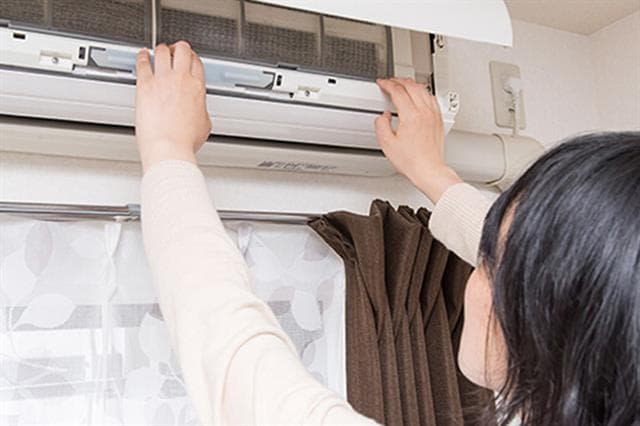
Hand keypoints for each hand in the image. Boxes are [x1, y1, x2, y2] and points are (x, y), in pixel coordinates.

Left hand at [135, 42, 210, 171]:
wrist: (169, 147)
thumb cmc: (184, 140)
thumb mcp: (204, 125)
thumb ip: (201, 110)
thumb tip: (199, 110)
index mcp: (198, 88)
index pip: (197, 63)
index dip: (192, 58)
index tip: (188, 60)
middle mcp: (182, 79)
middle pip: (182, 50)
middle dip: (178, 49)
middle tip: (174, 51)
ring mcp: (163, 80)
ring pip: (163, 51)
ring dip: (161, 49)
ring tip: (158, 51)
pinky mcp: (145, 84)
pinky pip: (143, 62)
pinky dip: (142, 56)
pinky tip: (141, 55)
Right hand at [376, 78, 461, 203]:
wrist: (428, 170)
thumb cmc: (411, 161)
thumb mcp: (387, 144)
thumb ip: (381, 125)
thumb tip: (383, 116)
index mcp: (411, 116)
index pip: (398, 91)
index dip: (388, 84)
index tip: (382, 83)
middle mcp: (424, 112)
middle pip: (411, 86)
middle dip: (399, 81)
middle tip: (390, 82)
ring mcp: (433, 115)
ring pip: (423, 89)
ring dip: (411, 84)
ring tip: (403, 85)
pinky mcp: (438, 119)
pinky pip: (431, 98)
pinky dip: (422, 92)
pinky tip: (419, 95)